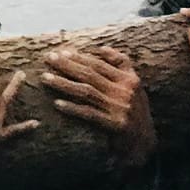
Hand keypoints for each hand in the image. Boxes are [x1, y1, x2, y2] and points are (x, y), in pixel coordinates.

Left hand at [42, 46, 155, 168]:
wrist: (144, 140)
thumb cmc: (135, 110)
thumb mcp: (135, 85)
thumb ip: (123, 66)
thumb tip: (102, 48)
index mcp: (130, 79)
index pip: (101, 65)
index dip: (80, 57)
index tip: (61, 52)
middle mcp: (125, 91)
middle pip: (91, 75)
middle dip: (67, 66)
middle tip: (49, 58)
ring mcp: (120, 108)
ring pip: (86, 92)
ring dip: (63, 84)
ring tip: (46, 78)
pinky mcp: (114, 124)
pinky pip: (89, 114)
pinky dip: (72, 108)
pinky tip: (57, 103)